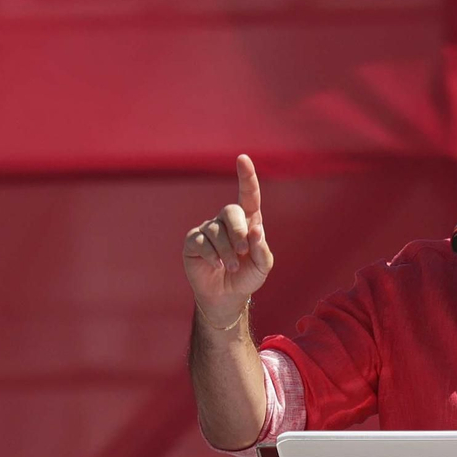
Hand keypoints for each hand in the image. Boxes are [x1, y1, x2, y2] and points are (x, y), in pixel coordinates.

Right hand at [183, 154, 274, 325]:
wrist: (226, 297)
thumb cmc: (247, 277)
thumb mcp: (262, 266)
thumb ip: (262, 248)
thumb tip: (255, 229)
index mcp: (247, 221)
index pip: (248, 195)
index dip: (246, 177)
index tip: (243, 159)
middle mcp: (227, 221)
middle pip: (230, 211)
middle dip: (238, 231)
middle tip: (243, 251)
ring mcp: (208, 230)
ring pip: (216, 230)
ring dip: (227, 251)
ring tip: (232, 267)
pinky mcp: (193, 242)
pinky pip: (201, 242)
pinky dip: (212, 255)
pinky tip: (217, 266)